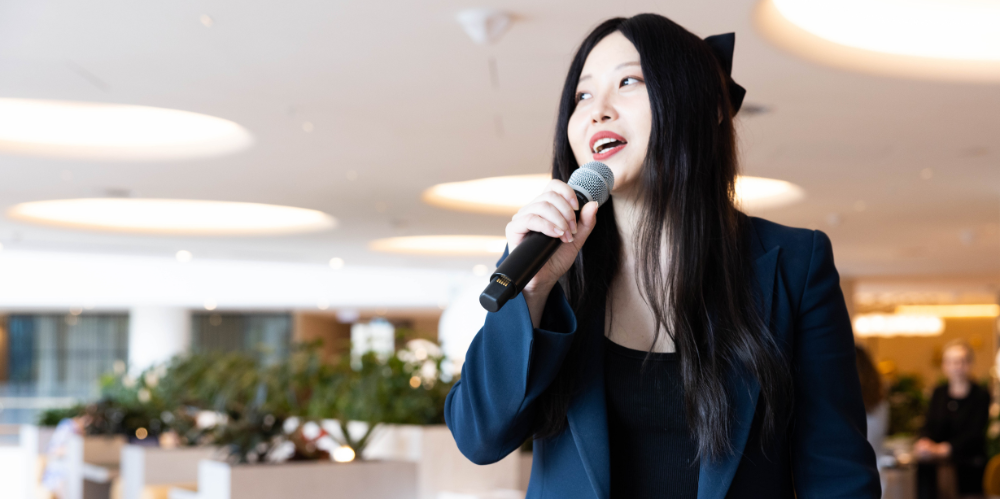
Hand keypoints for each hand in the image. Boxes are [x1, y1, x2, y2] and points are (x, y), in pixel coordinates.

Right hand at [504, 179, 599, 323]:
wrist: (544, 279)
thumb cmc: (556, 259)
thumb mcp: (577, 240)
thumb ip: (586, 223)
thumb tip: (593, 204)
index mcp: (546, 208)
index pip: (553, 187)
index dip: (567, 192)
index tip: (577, 208)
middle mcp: (532, 210)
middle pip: (550, 196)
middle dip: (566, 212)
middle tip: (573, 230)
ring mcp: (522, 218)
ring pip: (541, 206)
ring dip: (559, 220)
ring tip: (566, 236)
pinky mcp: (513, 229)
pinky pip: (529, 219)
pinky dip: (546, 225)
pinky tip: (556, 235)